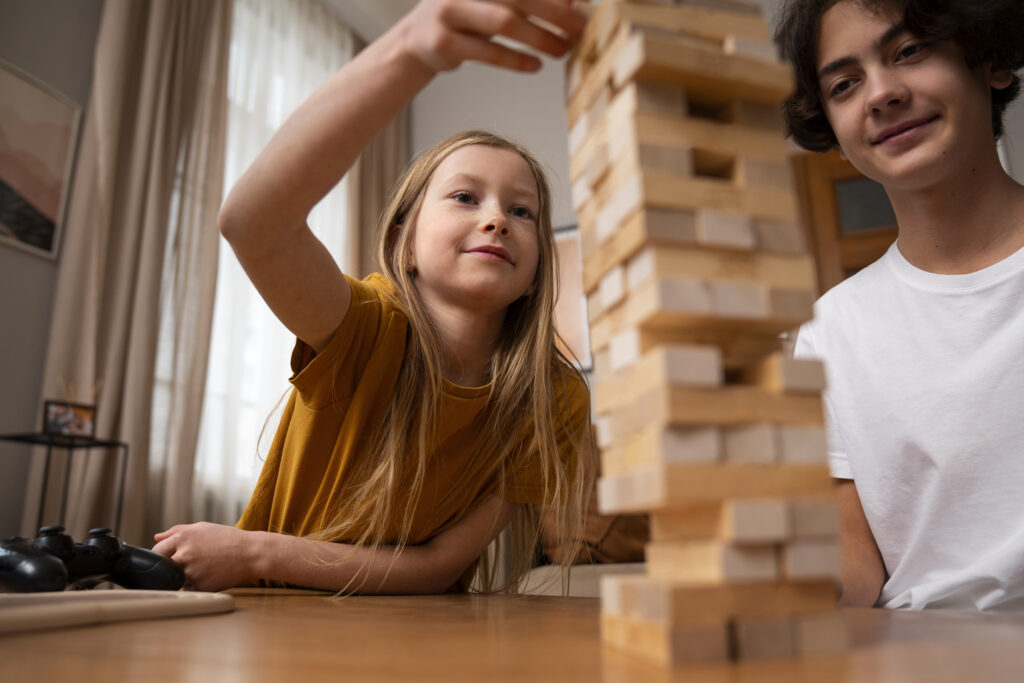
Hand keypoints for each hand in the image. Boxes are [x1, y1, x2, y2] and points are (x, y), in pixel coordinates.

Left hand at [153, 522, 261, 591]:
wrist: (250, 553)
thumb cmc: (227, 539)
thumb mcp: (202, 528)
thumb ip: (176, 531)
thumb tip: (157, 537)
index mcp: (182, 538)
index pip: (157, 551)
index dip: (162, 555)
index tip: (169, 557)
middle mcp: (184, 555)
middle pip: (163, 567)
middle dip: (171, 566)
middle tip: (187, 563)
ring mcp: (191, 572)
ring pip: (175, 579)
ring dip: (183, 576)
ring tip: (202, 568)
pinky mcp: (199, 586)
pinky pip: (189, 589)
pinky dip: (195, 584)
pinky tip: (209, 575)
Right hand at [397, 0, 586, 73]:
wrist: (415, 40)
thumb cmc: (466, 16)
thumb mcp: (494, 0)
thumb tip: (572, 2)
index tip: (583, 2)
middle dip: (555, 12)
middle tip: (579, 28)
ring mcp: (448, 12)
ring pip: (504, 23)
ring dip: (539, 38)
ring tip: (562, 50)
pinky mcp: (443, 44)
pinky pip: (488, 52)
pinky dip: (516, 59)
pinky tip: (536, 65)